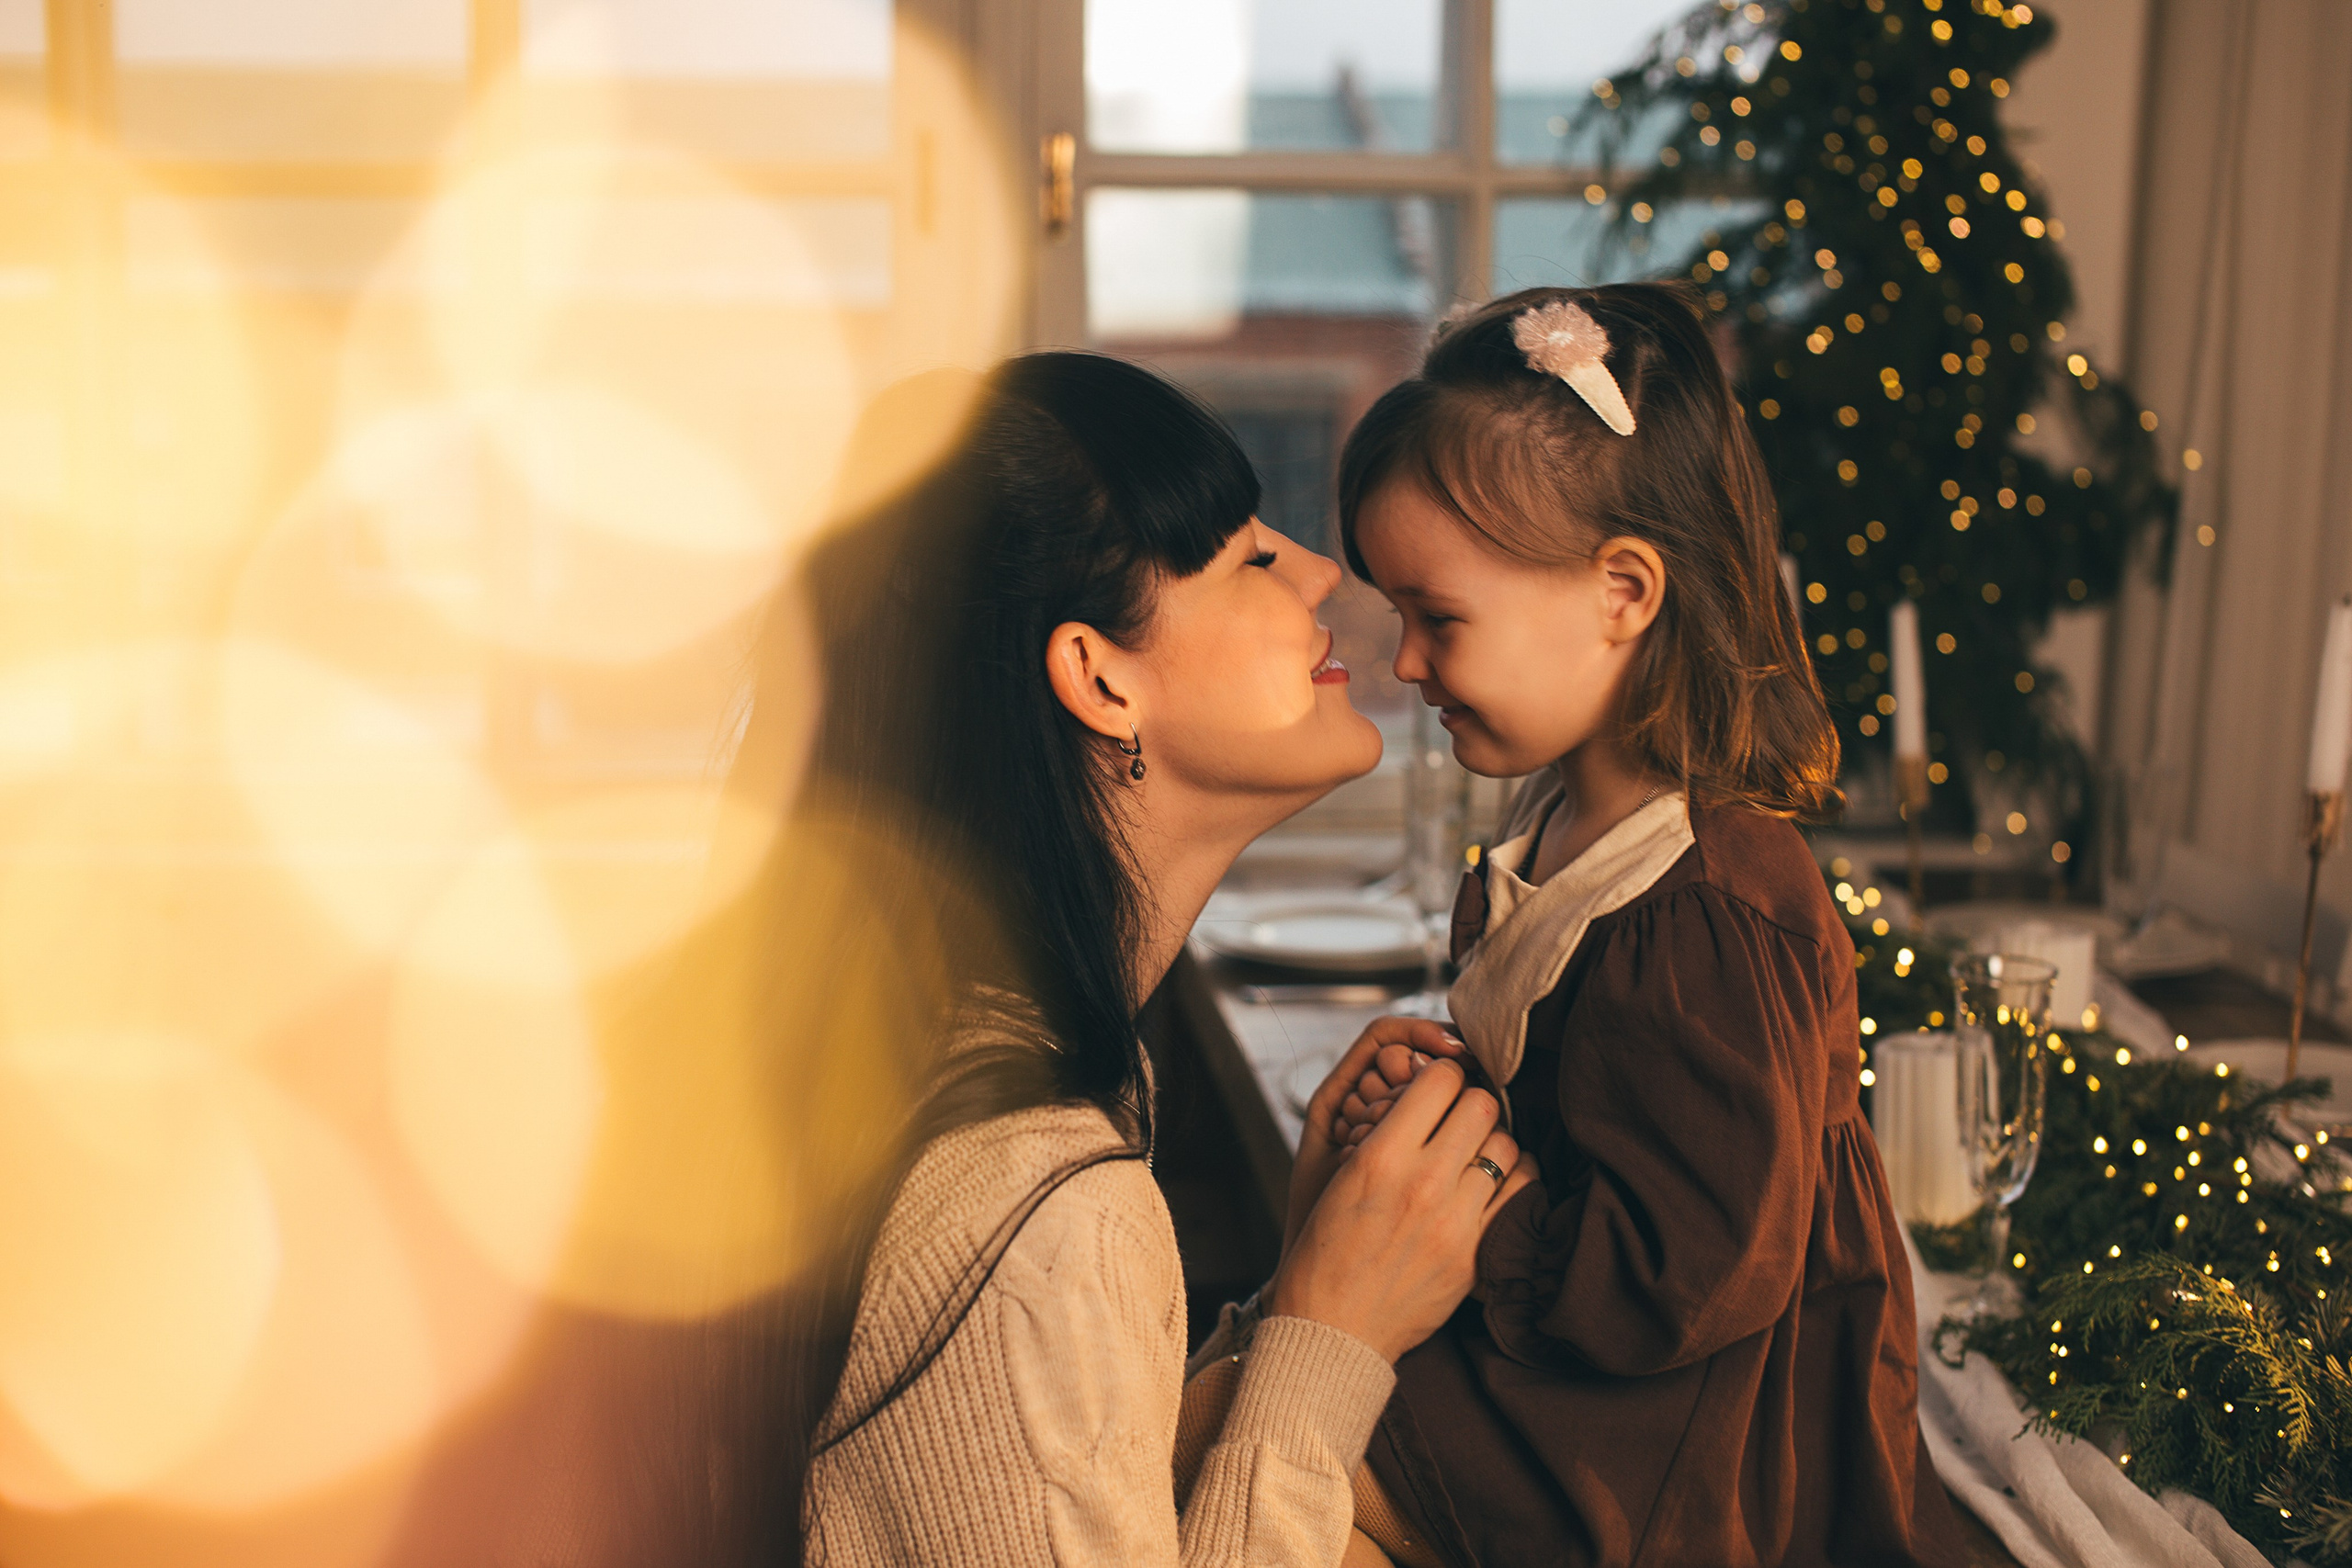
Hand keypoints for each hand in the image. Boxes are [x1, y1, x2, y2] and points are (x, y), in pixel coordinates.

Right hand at [1267, 1058, 1537, 1362]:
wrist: (1332, 1330)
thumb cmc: (1325, 1252)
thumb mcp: (1342, 1177)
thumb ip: (1387, 1134)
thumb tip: (1430, 1092)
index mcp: (1380, 1157)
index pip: (1441, 1079)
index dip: (1442, 1076)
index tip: (1438, 1088)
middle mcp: (1422, 1183)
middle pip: (1481, 1104)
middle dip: (1471, 1103)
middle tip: (1459, 1117)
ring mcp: (1454, 1221)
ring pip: (1505, 1144)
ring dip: (1492, 1140)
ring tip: (1474, 1152)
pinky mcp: (1475, 1254)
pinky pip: (1520, 1192)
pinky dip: (1514, 1176)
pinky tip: (1495, 1181)